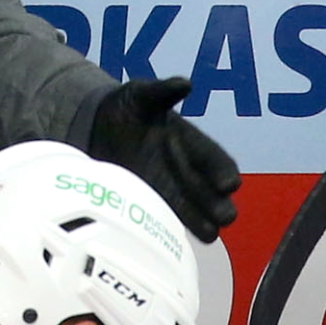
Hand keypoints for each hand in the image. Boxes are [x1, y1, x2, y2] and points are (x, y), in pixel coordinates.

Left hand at [86, 78, 241, 239]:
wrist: (95, 126)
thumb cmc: (126, 107)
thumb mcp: (141, 95)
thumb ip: (162, 91)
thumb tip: (185, 83)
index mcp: (190, 142)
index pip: (214, 158)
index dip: (223, 170)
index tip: (229, 183)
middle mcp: (184, 169)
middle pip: (208, 190)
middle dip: (218, 203)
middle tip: (226, 215)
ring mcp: (166, 188)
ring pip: (190, 209)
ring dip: (201, 221)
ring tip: (210, 233)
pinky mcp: (144, 201)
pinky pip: (161, 218)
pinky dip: (169, 228)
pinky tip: (175, 241)